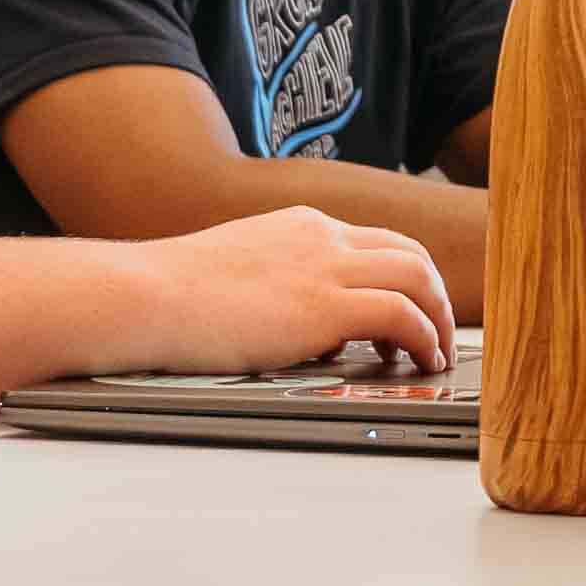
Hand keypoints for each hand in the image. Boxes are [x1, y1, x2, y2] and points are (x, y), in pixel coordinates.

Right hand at [106, 207, 453, 371]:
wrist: (146, 295)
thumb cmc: (172, 295)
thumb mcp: (238, 273)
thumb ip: (281, 287)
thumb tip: (306, 326)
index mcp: (300, 225)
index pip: (375, 241)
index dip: (404, 276)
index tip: (413, 308)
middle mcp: (322, 236)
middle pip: (410, 253)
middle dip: (435, 294)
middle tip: (438, 333)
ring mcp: (326, 266)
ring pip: (419, 276)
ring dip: (439, 318)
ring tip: (436, 354)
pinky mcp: (325, 305)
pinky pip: (403, 314)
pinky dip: (423, 337)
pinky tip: (419, 361)